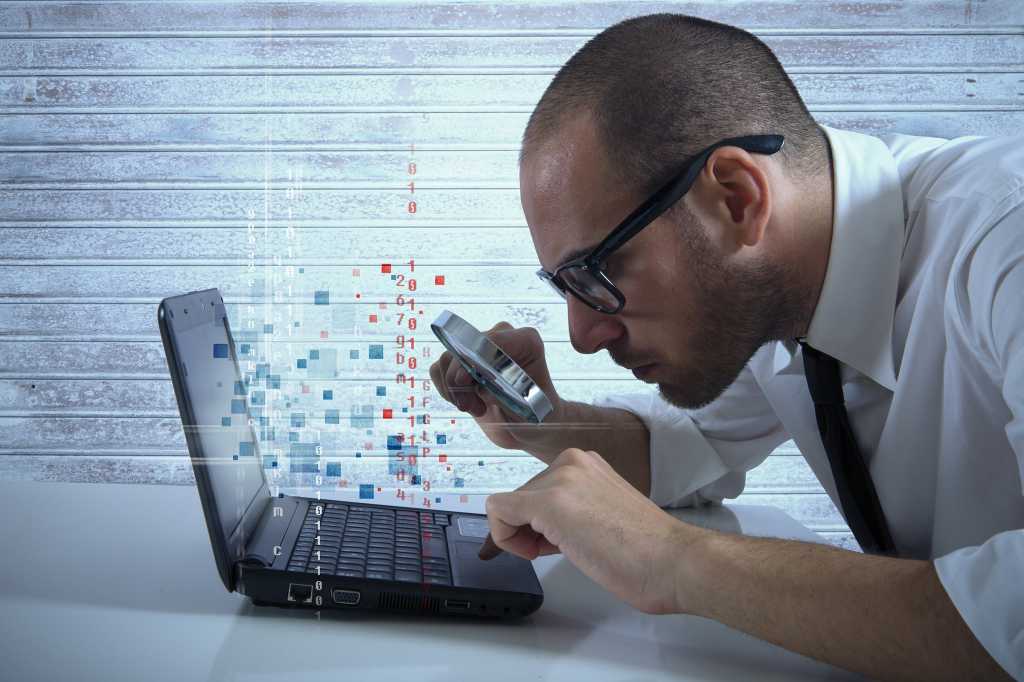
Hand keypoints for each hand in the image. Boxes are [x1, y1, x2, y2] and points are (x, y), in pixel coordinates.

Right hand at [429, 321, 563, 450]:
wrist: (529, 428)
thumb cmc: (536, 415)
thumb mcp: (525, 402)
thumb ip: (496, 386)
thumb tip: (461, 377)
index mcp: (525, 341)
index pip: (490, 339)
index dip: (471, 358)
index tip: (463, 381)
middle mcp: (501, 338)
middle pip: (463, 347)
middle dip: (459, 380)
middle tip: (471, 406)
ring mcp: (479, 350)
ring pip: (447, 359)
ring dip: (454, 390)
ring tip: (475, 407)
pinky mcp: (462, 364)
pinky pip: (438, 369)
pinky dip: (446, 390)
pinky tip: (466, 403)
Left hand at [477, 447, 704, 614]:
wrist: (672, 561)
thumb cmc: (648, 550)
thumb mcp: (603, 513)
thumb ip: (574, 508)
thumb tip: (543, 524)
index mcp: (586, 464)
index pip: (539, 490)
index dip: (541, 523)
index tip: (559, 540)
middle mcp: (572, 462)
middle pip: (521, 497)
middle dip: (532, 530)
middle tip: (565, 548)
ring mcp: (561, 478)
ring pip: (509, 506)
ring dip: (524, 536)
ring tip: (565, 549)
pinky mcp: (549, 502)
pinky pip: (498, 512)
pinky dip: (505, 538)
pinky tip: (538, 552)